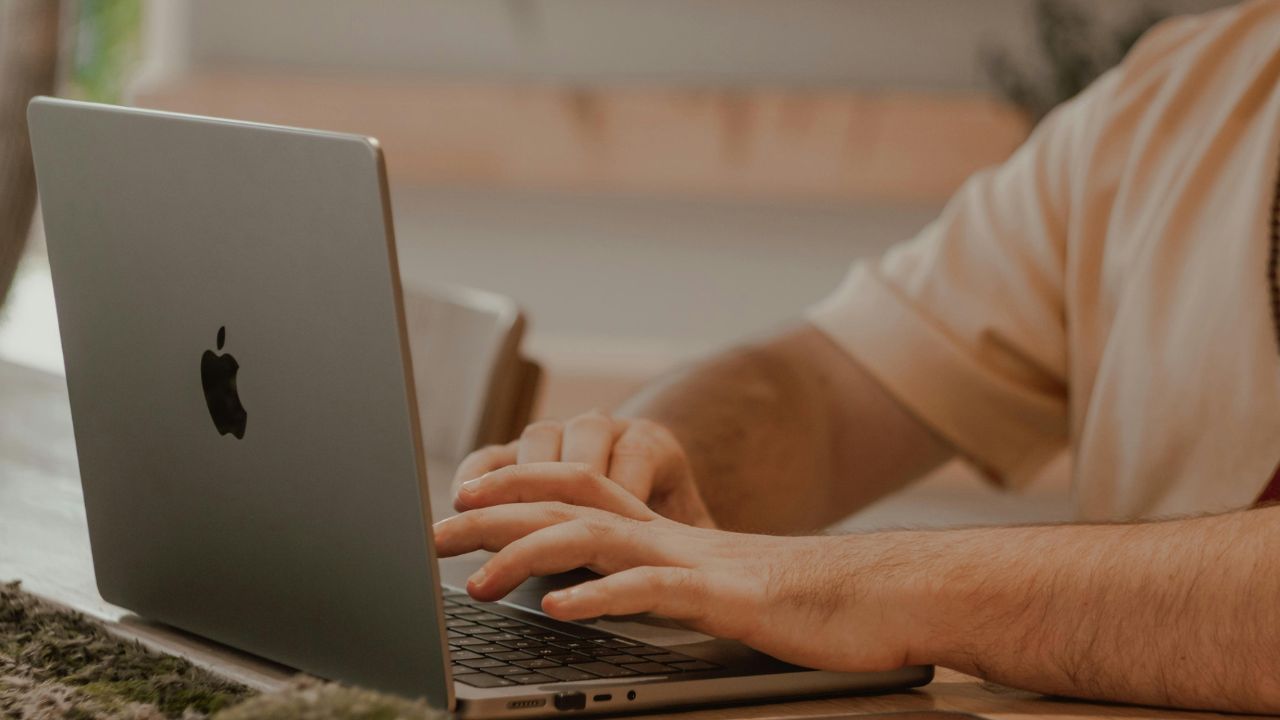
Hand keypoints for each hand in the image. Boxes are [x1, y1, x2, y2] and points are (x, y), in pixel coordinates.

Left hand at [435, 463, 925, 672]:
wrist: (875, 594)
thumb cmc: (792, 598)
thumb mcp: (704, 585)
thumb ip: (650, 579)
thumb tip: (589, 589)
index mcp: (659, 530)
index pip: (572, 489)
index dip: (512, 486)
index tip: (457, 498)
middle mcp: (666, 535)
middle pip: (564, 506)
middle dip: (491, 514)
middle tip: (430, 532)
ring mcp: (692, 563)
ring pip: (595, 541)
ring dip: (529, 555)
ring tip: (477, 580)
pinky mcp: (723, 598)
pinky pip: (652, 592)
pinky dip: (601, 598)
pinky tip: (560, 611)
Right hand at [453, 411, 714, 526]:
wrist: (645, 481)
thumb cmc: (669, 522)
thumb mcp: (688, 534)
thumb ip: (696, 550)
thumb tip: (718, 581)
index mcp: (651, 444)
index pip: (634, 460)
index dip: (621, 495)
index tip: (604, 537)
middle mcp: (604, 430)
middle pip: (580, 446)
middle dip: (558, 490)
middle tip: (538, 530)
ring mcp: (559, 435)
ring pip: (537, 442)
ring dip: (512, 479)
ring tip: (487, 513)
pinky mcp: (521, 450)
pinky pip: (495, 452)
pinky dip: (478, 473)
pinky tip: (461, 500)